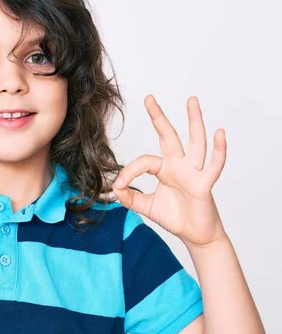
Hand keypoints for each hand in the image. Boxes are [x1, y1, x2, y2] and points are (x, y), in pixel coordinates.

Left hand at [112, 95, 227, 247]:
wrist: (195, 235)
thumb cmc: (175, 217)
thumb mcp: (146, 207)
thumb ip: (130, 198)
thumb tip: (114, 188)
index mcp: (164, 169)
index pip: (144, 161)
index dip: (129, 172)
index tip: (119, 185)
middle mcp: (179, 165)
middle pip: (168, 136)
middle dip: (159, 117)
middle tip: (149, 98)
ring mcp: (193, 172)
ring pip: (195, 141)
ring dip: (194, 120)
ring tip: (192, 100)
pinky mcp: (205, 183)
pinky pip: (214, 165)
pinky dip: (219, 149)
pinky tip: (220, 132)